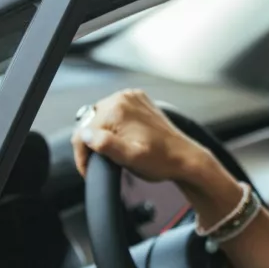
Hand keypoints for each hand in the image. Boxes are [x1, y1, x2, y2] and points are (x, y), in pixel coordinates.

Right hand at [71, 89, 244, 221]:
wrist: (185, 157)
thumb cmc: (161, 160)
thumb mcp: (130, 158)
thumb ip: (105, 145)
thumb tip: (87, 136)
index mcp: (117, 109)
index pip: (83, 132)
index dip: (83, 155)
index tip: (90, 169)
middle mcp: (123, 98)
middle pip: (91, 123)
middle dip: (94, 143)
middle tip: (106, 161)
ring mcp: (132, 98)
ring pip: (102, 118)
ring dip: (104, 135)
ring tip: (117, 151)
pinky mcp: (139, 102)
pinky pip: (117, 113)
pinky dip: (116, 126)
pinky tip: (126, 139)